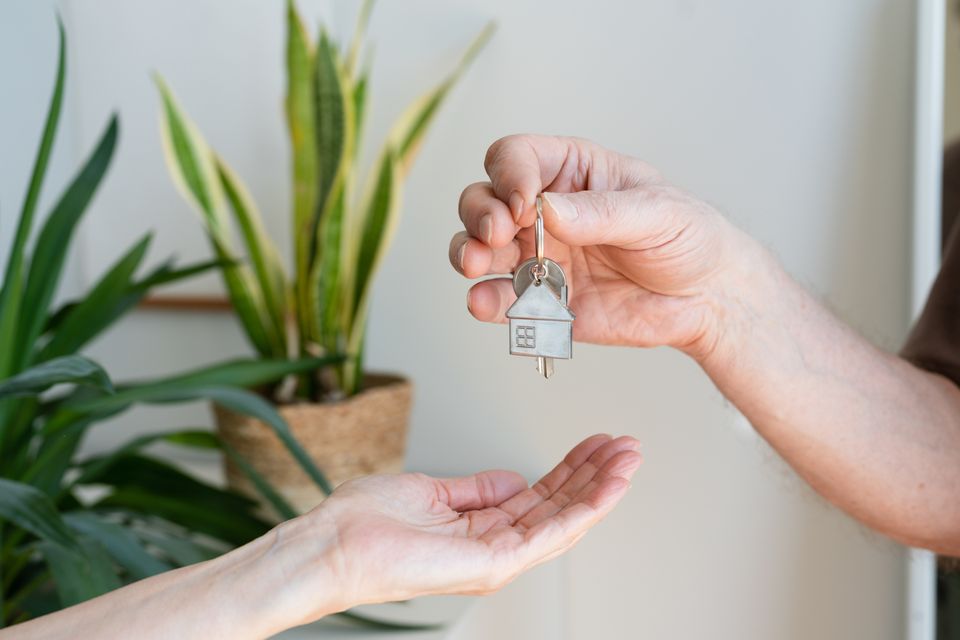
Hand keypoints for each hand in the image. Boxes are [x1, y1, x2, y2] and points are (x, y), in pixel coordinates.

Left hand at [279, 434, 640, 619]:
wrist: (334, 545)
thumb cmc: (365, 523)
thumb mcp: (430, 492)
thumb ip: (475, 489)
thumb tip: (513, 478)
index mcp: (478, 528)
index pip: (539, 496)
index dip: (570, 469)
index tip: (595, 444)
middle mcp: (493, 546)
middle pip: (559, 506)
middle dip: (595, 474)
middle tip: (626, 447)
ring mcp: (497, 558)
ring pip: (564, 520)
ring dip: (600, 488)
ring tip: (629, 459)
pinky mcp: (494, 563)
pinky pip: (550, 533)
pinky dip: (583, 508)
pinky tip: (606, 487)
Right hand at [449, 134, 759, 357]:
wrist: (709, 298)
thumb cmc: (689, 238)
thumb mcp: (657, 212)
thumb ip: (601, 212)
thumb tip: (547, 208)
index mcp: (572, 173)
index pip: (517, 157)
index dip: (509, 174)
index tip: (523, 202)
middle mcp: (543, 212)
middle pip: (484, 200)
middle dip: (480, 215)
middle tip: (496, 235)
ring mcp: (539, 258)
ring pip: (480, 250)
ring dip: (468, 255)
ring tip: (477, 267)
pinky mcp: (543, 302)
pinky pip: (503, 301)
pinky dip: (486, 302)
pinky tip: (484, 304)